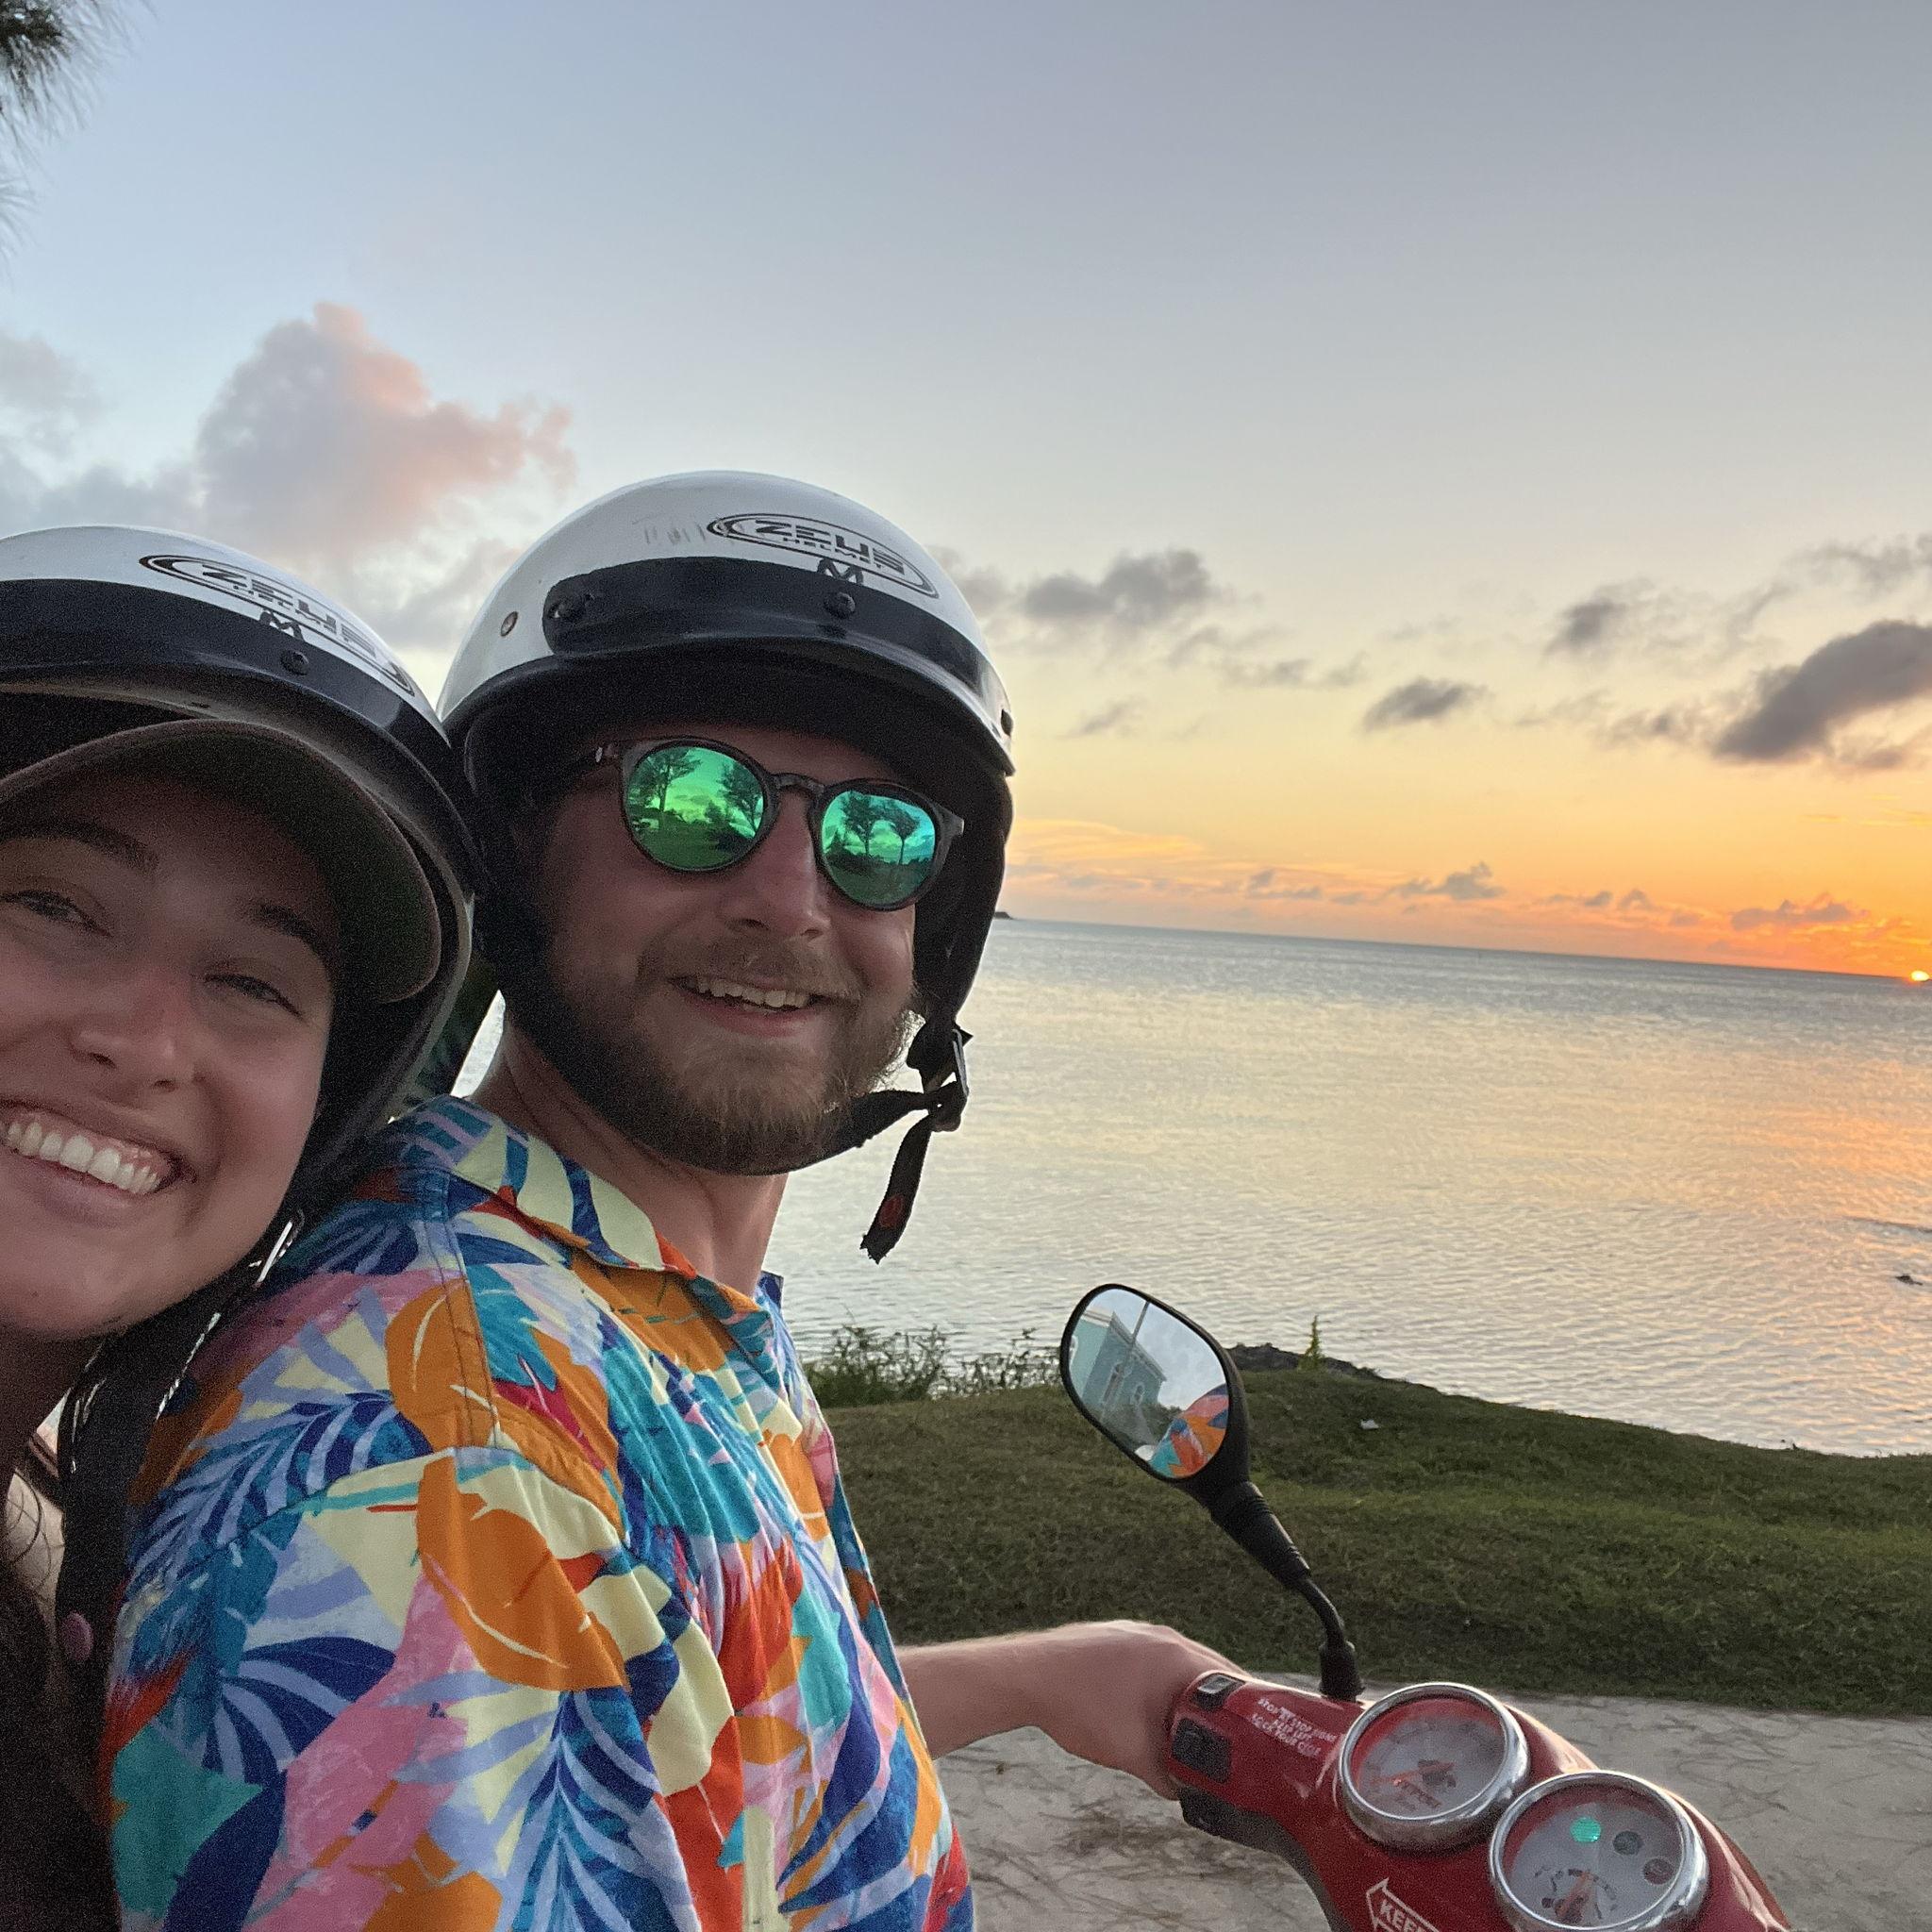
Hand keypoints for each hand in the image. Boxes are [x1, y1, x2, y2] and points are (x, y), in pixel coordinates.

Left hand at [901, 1621, 1237, 1797]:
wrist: (1027, 1676)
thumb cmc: (1080, 1706)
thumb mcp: (1135, 1754)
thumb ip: (1170, 1775)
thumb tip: (1189, 1791)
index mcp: (1178, 1657)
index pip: (1236, 1684)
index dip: (1250, 1716)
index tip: (1262, 1740)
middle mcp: (1165, 1637)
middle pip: (1213, 1674)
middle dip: (1223, 1710)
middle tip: (1235, 1743)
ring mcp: (1140, 1633)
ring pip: (1183, 1667)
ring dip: (1192, 1697)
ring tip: (1196, 1732)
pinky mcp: (1119, 1638)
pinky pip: (1157, 1661)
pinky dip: (1165, 1685)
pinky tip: (1156, 1711)